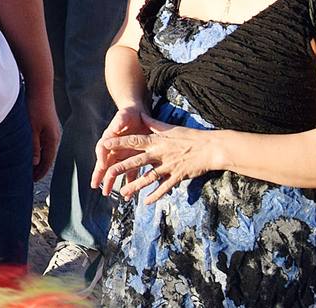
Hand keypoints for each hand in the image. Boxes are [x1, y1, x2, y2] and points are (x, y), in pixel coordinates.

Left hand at [26, 87, 60, 181]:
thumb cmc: (35, 106)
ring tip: (27, 167)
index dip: (39, 173)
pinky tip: (29, 150)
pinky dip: (37, 150)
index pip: (47, 162)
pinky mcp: (46, 125)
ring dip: (37, 159)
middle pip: (47, 158)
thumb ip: (34, 146)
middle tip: (28, 178)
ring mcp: (51, 130)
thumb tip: (35, 163)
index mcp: (52, 139)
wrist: (40, 87)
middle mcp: (54, 136)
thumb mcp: (32, 128)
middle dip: (38, 169)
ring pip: (45, 150)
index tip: (31, 181)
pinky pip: (43, 142)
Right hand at [91, 104, 152, 193]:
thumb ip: (118, 123)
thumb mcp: (124, 116)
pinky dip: (128, 182)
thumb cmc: (129, 114)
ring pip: (114, 170)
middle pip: (104, 163)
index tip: (102, 167)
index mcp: (109, 138)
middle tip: (95, 186)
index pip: (102, 149)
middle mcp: (113, 148)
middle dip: (100, 175)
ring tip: (107, 192)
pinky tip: (128, 192)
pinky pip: (129, 172)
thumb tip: (114, 129)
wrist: (138, 114)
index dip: (102, 157)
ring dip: (110, 181)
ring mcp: (122, 154)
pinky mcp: (132, 158)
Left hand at [98, 116, 217, 204]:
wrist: (211, 147)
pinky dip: (155, 195)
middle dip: (121, 167)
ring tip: (123, 193)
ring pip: (148, 177)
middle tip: (107, 173)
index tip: (104, 144)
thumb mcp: (170, 128)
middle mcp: (160, 153)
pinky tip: (146, 202)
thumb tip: (141, 114)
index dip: (118, 143)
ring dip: (135, 186)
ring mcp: (169, 166)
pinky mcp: (178, 176)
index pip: (133, 141)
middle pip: (136, 161)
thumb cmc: (191, 136)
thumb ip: (153, 124)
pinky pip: (164, 187)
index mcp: (157, 141)